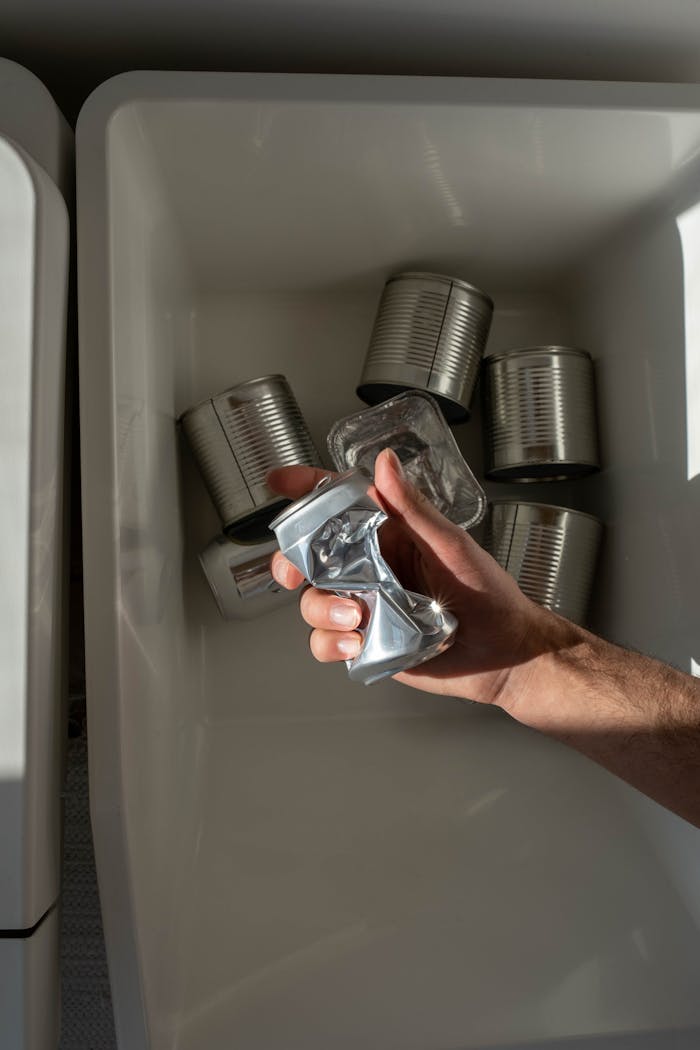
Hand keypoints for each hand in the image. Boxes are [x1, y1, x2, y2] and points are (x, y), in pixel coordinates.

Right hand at [268, 448, 555, 705]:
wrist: (506, 654)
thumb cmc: (490, 595)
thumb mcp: (451, 544)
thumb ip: (414, 507)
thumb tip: (386, 463)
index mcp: (390, 535)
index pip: (340, 504)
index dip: (307, 490)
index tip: (280, 482)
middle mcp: (372, 569)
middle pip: (310, 556)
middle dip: (291, 562)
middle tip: (294, 571)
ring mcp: (367, 606)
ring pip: (313, 601)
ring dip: (321, 608)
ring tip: (356, 617)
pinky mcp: (368, 641)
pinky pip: (328, 641)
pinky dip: (331, 643)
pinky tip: (356, 643)